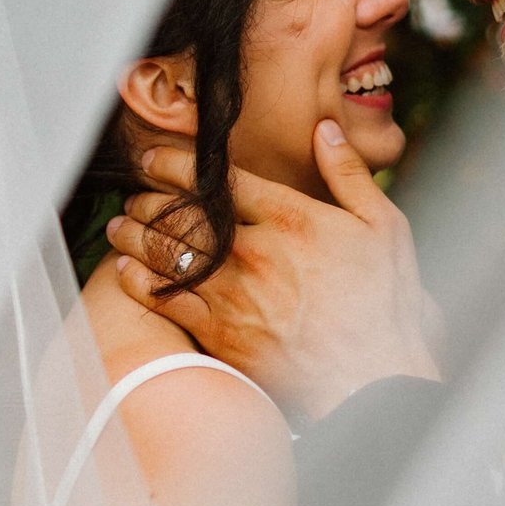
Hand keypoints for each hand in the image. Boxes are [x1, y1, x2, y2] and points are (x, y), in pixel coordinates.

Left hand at [105, 120, 440, 419]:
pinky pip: (166, 300)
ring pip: (166, 253)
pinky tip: (125, 271)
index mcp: (291, 218)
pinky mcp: (221, 332)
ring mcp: (233, 293)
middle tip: (135, 194)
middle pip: (182, 212)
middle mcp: (254, 250)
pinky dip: (138, 282)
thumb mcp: (384, 227)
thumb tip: (324, 129)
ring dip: (134, 234)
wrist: (372, 376)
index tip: (155, 157)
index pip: (219, 177)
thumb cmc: (384, 303)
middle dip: (149, 198)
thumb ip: (349, 175)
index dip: (177, 161)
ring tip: (120, 226)